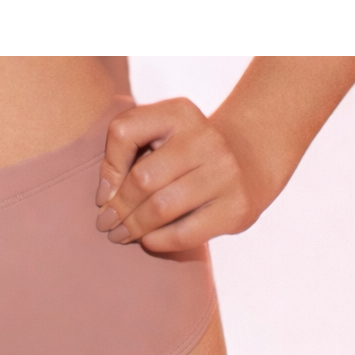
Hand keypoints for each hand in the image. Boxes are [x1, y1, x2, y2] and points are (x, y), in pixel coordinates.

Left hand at [94, 98, 266, 253]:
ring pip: (160, 208)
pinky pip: (183, 233)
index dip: (107, 168)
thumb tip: (105, 199)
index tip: (104, 193)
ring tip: (121, 235)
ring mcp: (225, 173)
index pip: (124, 132)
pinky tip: (147, 240)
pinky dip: (157, 241)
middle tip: (106, 224)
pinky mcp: (236, 207)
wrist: (249, 162)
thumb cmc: (186, 155)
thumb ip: (125, 154)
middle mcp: (206, 139)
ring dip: (132, 227)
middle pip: (142, 179)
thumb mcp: (159, 136)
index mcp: (179, 114)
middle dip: (117, 208)